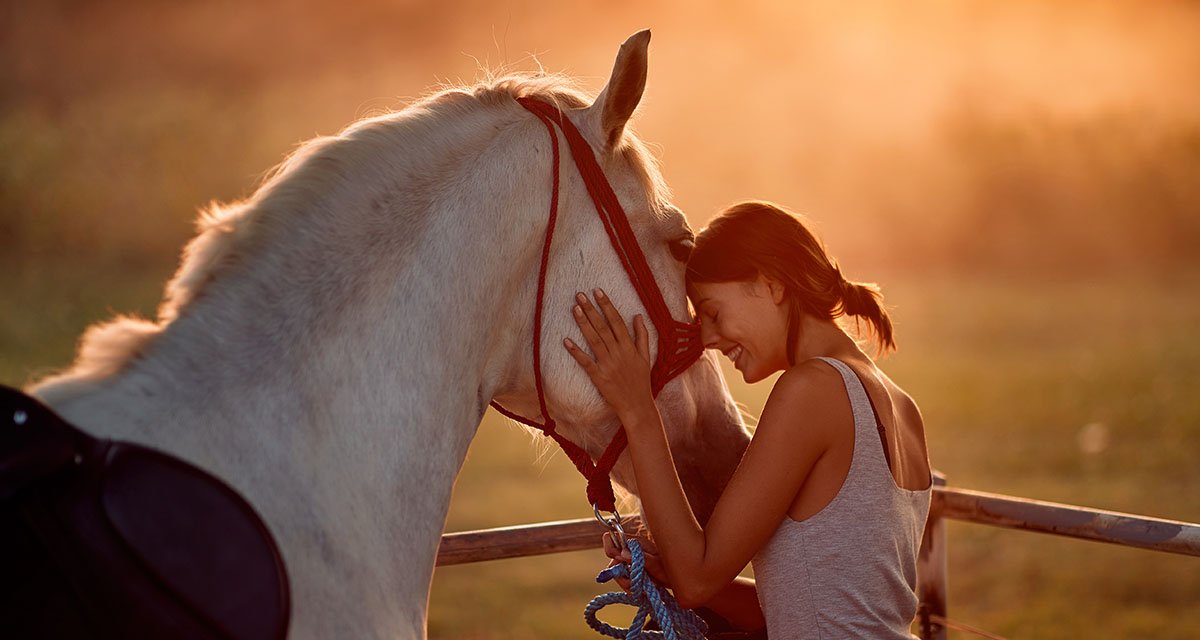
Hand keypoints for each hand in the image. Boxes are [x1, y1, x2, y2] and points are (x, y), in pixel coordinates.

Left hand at [563, 289, 653, 420]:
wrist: (637, 405)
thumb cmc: (642, 381)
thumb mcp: (646, 356)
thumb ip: (642, 335)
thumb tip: (638, 315)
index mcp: (629, 347)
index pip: (616, 321)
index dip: (607, 305)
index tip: (598, 291)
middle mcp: (618, 353)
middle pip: (603, 327)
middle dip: (591, 309)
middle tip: (580, 294)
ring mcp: (607, 365)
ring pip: (594, 340)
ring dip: (583, 324)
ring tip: (574, 308)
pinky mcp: (599, 377)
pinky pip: (585, 362)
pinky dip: (576, 352)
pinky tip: (566, 341)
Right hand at [603, 531, 671, 588]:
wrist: (682, 579)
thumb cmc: (673, 568)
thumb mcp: (658, 564)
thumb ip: (641, 558)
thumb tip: (622, 553)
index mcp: (636, 543)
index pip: (612, 538)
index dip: (611, 549)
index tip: (619, 561)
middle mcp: (631, 551)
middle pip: (612, 561)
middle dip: (620, 574)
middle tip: (632, 582)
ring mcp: (632, 563)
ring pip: (617, 574)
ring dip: (627, 584)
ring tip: (642, 588)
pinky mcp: (634, 573)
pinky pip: (624, 582)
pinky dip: (631, 588)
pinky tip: (642, 591)